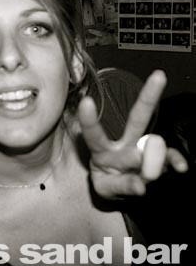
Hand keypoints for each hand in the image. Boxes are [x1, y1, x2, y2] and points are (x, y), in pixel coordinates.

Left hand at [78, 70, 187, 198]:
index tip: (86, 101)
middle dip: (148, 96)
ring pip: (155, 142)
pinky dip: (175, 160)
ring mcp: (143, 149)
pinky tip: (180, 167)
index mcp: (102, 150)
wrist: (123, 190)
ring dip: (154, 160)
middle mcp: (124, 143)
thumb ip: (121, 186)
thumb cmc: (109, 182)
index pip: (94, 135)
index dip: (89, 120)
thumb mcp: (107, 188)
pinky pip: (170, 156)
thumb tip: (141, 185)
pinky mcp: (160, 158)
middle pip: (137, 118)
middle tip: (159, 76)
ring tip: (148, 176)